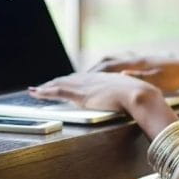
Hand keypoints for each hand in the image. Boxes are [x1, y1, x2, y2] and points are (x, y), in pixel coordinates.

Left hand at [29, 71, 160, 111]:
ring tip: (35, 90)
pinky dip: (44, 92)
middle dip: (55, 82)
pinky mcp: (80, 95)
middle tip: (44, 86)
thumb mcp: (134, 96)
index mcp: (104, 78)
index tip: (65, 83)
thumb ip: (130, 97)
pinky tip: (35, 92)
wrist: (141, 96)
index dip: (72, 81)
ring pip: (59, 84)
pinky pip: (57, 91)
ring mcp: (85, 86)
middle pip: (69, 79)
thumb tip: (137, 99)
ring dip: (46, 87)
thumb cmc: (142, 99)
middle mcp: (92, 79)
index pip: (83, 79)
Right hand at [89, 55, 178, 92]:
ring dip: (102, 67)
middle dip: (93, 69)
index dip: (94, 73)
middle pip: (108, 61)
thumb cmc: (176, 76)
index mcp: (136, 63)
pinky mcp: (145, 62)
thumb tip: (120, 76)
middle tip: (82, 77)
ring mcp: (139, 60)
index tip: (81, 79)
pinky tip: (114, 72)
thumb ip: (138, 77)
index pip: (109, 66)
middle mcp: (135, 59)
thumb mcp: (158, 80)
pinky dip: (114, 67)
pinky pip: (123, 62)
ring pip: (115, 60)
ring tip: (93, 74)